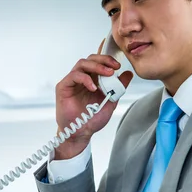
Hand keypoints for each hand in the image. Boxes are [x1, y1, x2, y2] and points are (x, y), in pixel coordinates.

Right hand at [55, 39, 131, 158]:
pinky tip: (93, 87)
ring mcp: (71, 81)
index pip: (98, 62)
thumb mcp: (111, 100)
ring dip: (96, 67)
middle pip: (90, 59)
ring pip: (82, 64)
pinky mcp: (63, 87)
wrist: (81, 132)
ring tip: (107, 74)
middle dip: (103, 60)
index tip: (118, 65)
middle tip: (114, 67)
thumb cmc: (92, 118)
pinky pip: (73, 76)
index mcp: (92, 79)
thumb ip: (119, 87)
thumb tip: (128, 74)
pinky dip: (85, 79)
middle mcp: (81, 77)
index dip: (107, 59)